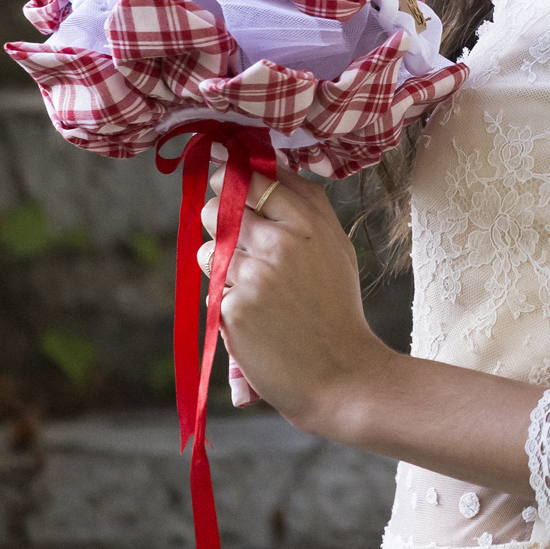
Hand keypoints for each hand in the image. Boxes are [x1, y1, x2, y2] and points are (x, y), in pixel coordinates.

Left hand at [199, 158, 385, 430]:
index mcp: (310, 221)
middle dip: (217, 220)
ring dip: (215, 264)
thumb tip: (263, 174)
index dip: (233, 177)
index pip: (257, 177)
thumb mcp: (335, 248)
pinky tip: (250, 317)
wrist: (342, 374)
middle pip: (221, 207)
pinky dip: (222, 301)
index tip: (224, 182)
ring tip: (246, 286)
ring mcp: (256, 273)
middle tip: (231, 241)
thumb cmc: (336, 311)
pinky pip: (210, 289)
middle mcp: (282, 240)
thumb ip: (304, 211)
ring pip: (207, 249)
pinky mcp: (234, 307)